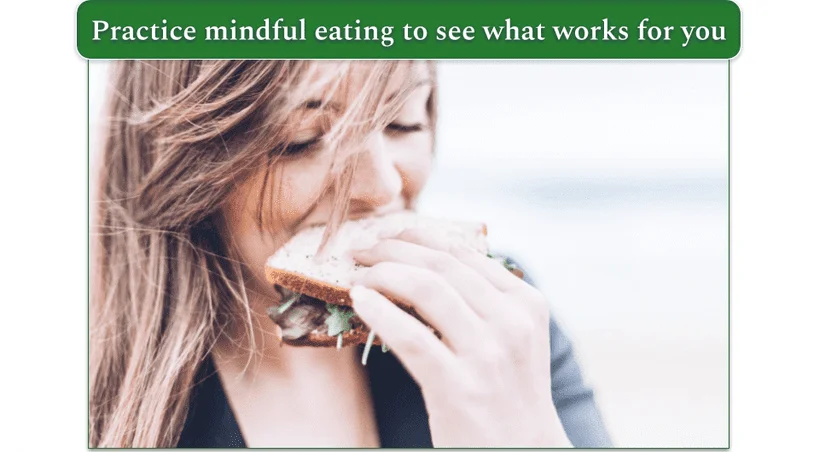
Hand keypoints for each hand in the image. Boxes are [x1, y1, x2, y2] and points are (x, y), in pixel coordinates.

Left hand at [350, 229, 571, 447]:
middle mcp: (511, 322)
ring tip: (357, 275)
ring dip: (382, 273)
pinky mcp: (458, 387)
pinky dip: (378, 311)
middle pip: (440, 263)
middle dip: (392, 249)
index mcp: (525, 303)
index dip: (417, 237)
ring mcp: (487, 354)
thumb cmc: (506, 394)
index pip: (462, 252)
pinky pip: (410, 336)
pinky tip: (360, 301)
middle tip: (362, 251)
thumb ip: (482, 301)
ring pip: (425, 288)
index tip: (388, 237)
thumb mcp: (510, 339)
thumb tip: (426, 261)